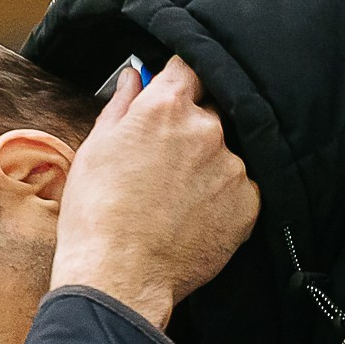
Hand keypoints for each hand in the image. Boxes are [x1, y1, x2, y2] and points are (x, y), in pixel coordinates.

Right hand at [49, 57, 257, 325]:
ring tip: (175, 201)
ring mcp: (232, 167)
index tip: (175, 91)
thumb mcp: (95, 150)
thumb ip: (121, 106)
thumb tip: (134, 78)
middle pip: (210, 112)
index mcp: (166, 107)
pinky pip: (240, 189)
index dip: (181, 79)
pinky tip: (192, 219)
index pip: (188, 67)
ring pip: (225, 154)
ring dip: (207, 167)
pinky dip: (222, 199)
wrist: (119, 276)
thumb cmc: (96, 215)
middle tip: (164, 164)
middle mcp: (207, 129)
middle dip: (191, 129)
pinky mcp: (249, 203)